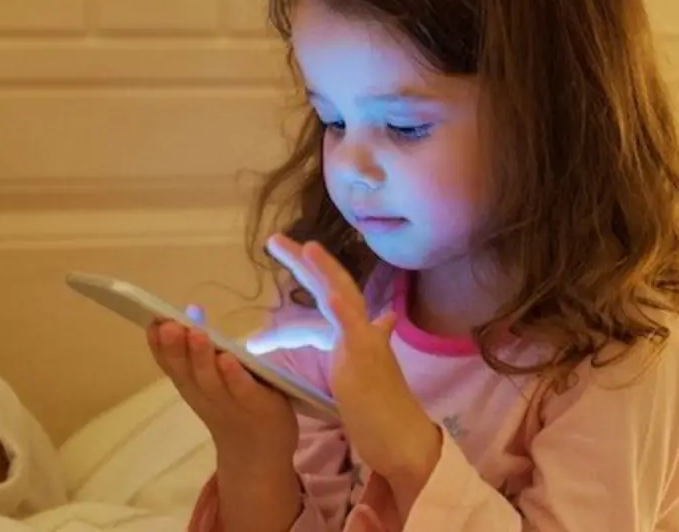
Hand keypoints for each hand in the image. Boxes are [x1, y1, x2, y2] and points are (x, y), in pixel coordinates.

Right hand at [148, 307, 298, 471]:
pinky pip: (243, 390)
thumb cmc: (233, 407)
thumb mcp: (210, 380)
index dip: (159, 345)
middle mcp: (205, 395)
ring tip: (196, 333)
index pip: (170, 365)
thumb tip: (192, 310)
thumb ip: (199, 350)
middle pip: (186, 371)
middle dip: (175, 347)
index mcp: (191, 387)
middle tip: (169, 324)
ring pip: (211, 380)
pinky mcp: (259, 406)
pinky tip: (227, 359)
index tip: (151, 321)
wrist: (258, 453)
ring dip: (202, 357)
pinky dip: (233, 376)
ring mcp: (231, 402)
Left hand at [253, 234, 441, 506]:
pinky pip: (354, 329)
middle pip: (334, 286)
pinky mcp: (368, 359)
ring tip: (305, 248)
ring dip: (325, 271)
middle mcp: (364, 331)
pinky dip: (343, 308)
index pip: (330, 300)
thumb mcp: (370, 370)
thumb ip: (371, 342)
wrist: (402, 438)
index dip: (307, 282)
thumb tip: (387, 318)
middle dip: (307, 262)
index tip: (280, 278)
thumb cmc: (384, 409)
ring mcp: (366, 343)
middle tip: (276, 240)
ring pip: (344, 297)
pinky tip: (330, 292)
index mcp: (357, 334)